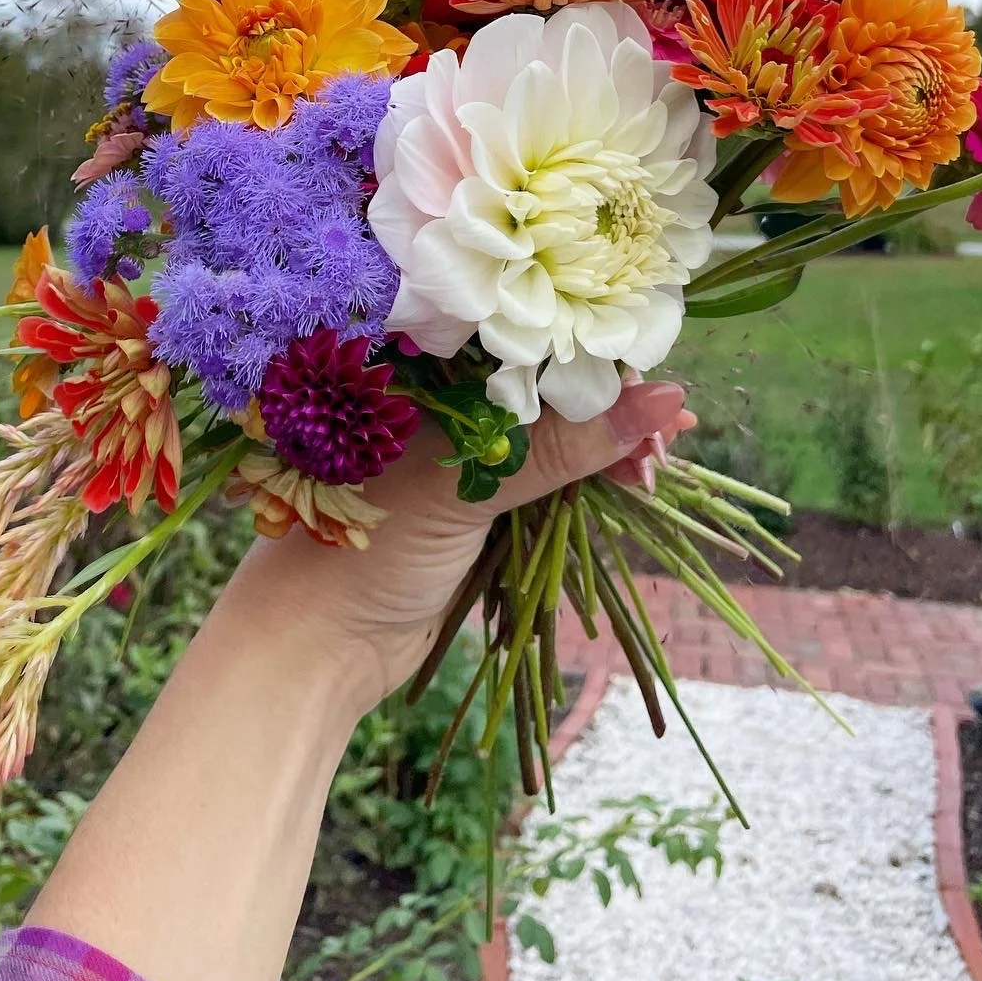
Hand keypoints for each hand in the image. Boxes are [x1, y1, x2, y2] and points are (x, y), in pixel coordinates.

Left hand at [222, 376, 696, 712]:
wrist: (314, 646)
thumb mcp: (468, 487)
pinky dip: (591, 480)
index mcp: (421, 367)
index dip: (590, 349)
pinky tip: (632, 479)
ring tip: (656, 466)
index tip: (653, 377)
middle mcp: (443, 397)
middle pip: (546, 382)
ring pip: (556, 432)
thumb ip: (563, 445)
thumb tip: (663, 397)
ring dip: (609, 445)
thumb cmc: (365, 545)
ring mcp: (464, 452)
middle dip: (610, 402)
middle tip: (668, 435)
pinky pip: (549, 478)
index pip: (521, 334)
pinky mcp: (479, 502)